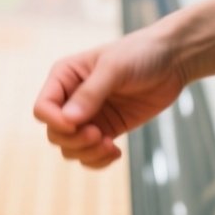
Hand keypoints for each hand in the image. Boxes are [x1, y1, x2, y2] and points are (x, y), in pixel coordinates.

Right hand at [33, 26, 188, 168]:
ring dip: (87, 154)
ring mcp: (89, 116)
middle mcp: (71, 98)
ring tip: (111, 146)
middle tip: (100, 135)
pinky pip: (91, 154)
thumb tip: (69, 120)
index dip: (55, 122)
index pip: (43, 108)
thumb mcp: (114, 68)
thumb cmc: (139, 54)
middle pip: (54, 133)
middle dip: (74, 141)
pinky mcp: (108, 129)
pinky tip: (116, 151)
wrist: (172, 61)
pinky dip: (99, 160)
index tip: (81, 126)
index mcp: (64, 77)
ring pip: (70, 148)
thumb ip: (90, 93)